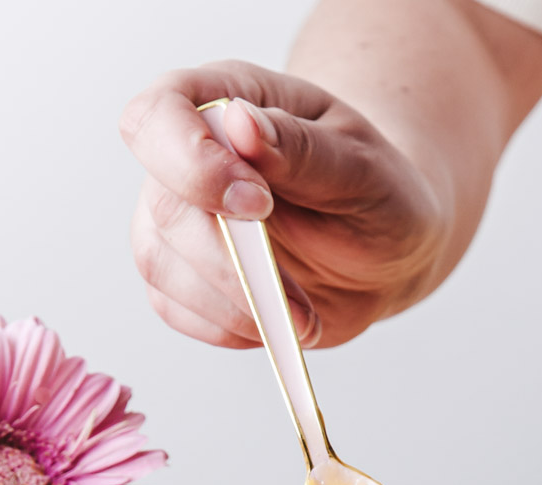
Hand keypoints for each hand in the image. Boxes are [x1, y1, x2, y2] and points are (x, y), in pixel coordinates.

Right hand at [120, 60, 448, 349]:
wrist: (382, 253)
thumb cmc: (374, 194)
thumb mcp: (361, 166)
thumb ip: (302, 148)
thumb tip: (241, 123)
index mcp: (227, 100)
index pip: (159, 115)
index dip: (192, 163)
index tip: (258, 204)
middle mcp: (188, 156)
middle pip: (163, 205)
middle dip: (227, 261)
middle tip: (290, 292)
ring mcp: (177, 218)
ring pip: (159, 264)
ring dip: (232, 304)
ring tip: (300, 314)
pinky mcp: (181, 275)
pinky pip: (174, 308)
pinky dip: (227, 327)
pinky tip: (276, 322)